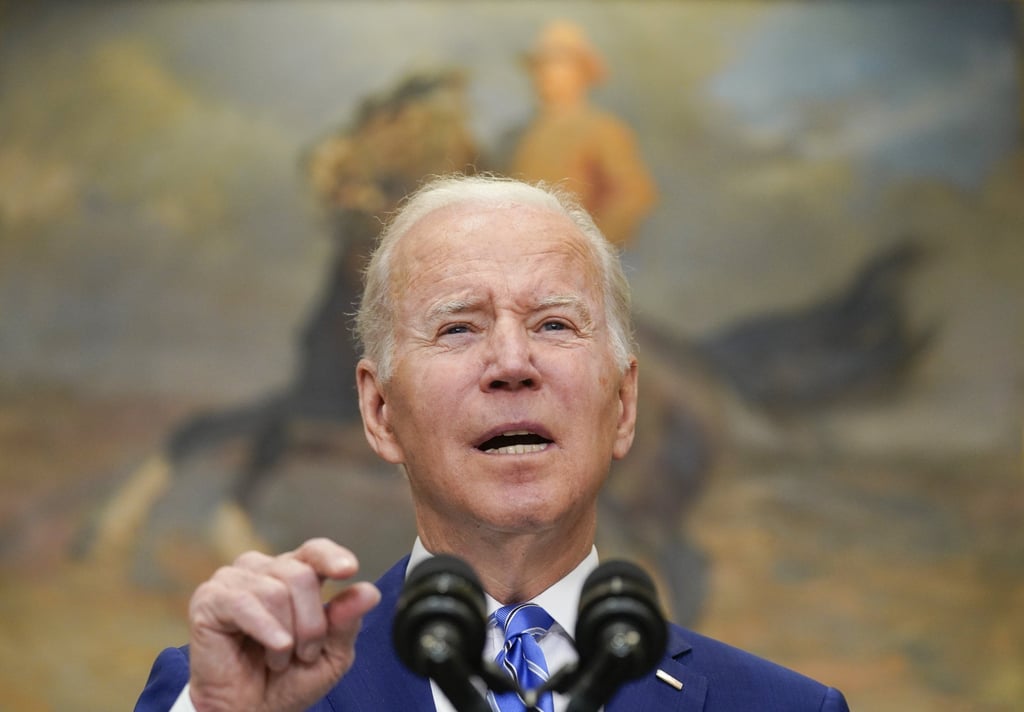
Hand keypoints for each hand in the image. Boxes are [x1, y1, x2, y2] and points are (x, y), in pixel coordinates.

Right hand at [185, 538, 380, 711]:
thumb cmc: (287, 682)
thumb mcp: (331, 655)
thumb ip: (347, 622)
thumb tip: (368, 592)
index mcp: (294, 575)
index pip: (315, 551)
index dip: (331, 557)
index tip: (347, 570)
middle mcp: (263, 570)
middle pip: (301, 575)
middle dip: (312, 623)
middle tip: (304, 654)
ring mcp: (233, 580)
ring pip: (276, 590)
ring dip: (286, 636)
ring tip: (278, 658)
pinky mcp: (209, 599)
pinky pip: (244, 603)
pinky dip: (266, 630)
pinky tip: (274, 649)